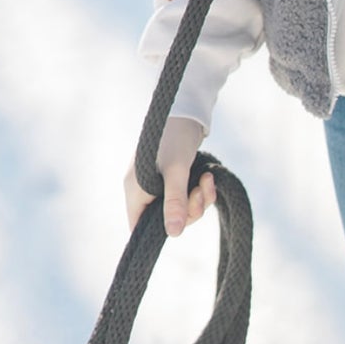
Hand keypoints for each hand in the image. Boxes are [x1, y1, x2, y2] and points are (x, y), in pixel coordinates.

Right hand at [124, 116, 214, 236]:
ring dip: (198, 199)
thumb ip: (174, 202)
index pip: (138, 226)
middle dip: (189, 209)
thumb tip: (173, 234)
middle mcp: (144, 189)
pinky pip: (187, 195)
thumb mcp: (176, 170)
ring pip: (180, 208)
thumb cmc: (175, 136)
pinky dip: (200, 190)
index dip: (157, 231)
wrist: (187, 110)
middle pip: (165, 219)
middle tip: (200, 192)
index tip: (180, 222)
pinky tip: (208, 177)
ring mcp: (159, 183)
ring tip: (207, 180)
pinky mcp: (174, 177)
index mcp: (136, 190)